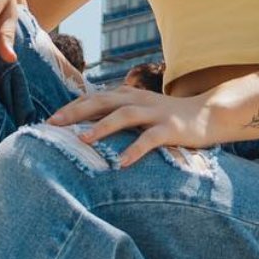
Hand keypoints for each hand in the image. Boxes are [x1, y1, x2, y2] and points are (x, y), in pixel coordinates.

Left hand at [47, 88, 216, 168]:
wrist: (209, 114)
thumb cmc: (169, 117)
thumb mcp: (140, 111)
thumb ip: (116, 114)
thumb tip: (86, 127)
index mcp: (128, 95)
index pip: (93, 97)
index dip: (71, 107)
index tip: (49, 121)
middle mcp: (138, 100)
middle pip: (102, 101)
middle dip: (76, 112)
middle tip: (53, 125)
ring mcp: (155, 113)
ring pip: (123, 115)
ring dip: (102, 126)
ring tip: (82, 140)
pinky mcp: (170, 128)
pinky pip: (150, 139)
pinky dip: (134, 149)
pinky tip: (121, 163)